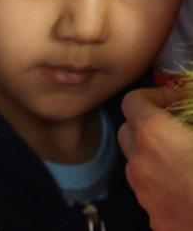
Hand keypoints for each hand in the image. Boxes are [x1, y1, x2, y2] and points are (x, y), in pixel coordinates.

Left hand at [118, 86, 192, 230]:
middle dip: (150, 124)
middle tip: (181, 125)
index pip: (134, 102)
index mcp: (155, 136)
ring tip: (189, 156)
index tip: (178, 99)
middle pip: (128, 132)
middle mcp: (141, 165)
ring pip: (137, 165)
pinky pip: (152, 195)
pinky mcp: (158, 220)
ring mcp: (145, 196)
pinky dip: (165, 185)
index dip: (156, 96)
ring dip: (155, 156)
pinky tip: (192, 185)